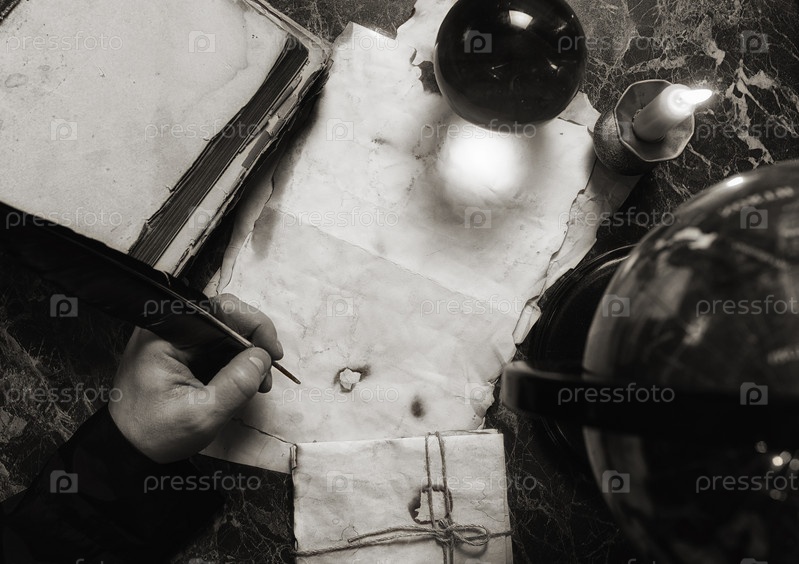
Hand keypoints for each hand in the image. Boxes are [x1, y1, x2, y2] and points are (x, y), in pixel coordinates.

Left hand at [108, 294, 282, 462]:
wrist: (127, 451)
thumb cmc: (154, 433)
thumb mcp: (201, 415)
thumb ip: (236, 385)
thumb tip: (263, 358)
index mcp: (165, 334)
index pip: (218, 310)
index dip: (253, 324)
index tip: (272, 351)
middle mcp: (169, 329)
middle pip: (225, 319)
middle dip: (254, 343)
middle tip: (270, 370)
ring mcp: (176, 341)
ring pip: (226, 334)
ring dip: (248, 356)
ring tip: (259, 383)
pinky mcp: (183, 353)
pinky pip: (218, 349)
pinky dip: (236, 364)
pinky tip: (246, 383)